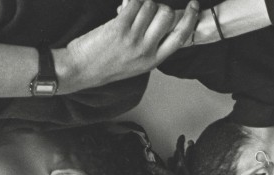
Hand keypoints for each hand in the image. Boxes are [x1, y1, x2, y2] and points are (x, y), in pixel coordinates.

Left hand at [62, 0, 198, 90]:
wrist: (80, 70)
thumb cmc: (105, 66)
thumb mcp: (135, 63)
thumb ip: (150, 46)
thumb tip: (157, 19)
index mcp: (153, 60)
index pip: (181, 37)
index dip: (190, 18)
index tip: (193, 5)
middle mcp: (146, 50)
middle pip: (167, 15)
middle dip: (159, 6)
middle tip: (147, 10)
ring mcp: (133, 39)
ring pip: (150, 6)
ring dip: (142, 3)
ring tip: (130, 11)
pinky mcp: (119, 27)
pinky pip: (133, 3)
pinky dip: (130, 0)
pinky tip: (124, 6)